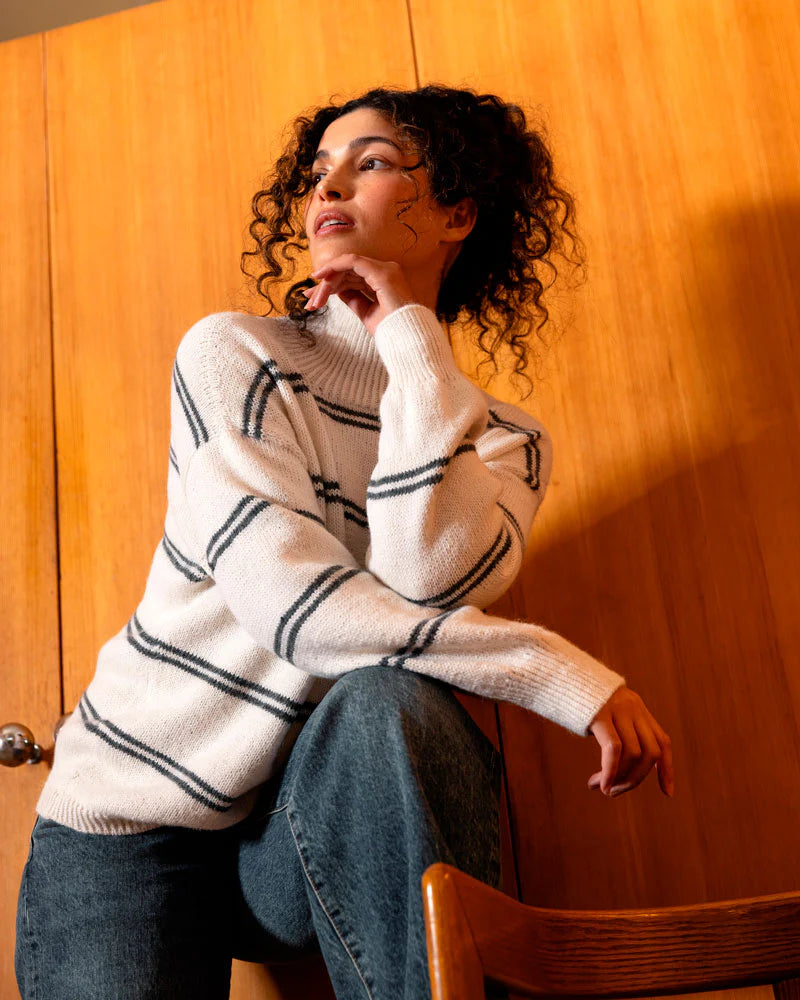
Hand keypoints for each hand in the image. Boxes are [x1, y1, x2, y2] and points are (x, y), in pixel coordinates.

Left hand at [301, 254, 416, 335]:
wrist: (406, 338)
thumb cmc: (391, 329)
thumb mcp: (366, 312)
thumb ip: (353, 298)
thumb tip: (336, 290)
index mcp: (384, 280)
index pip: (353, 277)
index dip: (332, 284)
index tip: (314, 297)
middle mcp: (386, 270)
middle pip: (347, 272)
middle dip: (325, 285)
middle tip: (307, 299)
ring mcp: (385, 269)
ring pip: (346, 268)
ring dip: (327, 283)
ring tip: (313, 301)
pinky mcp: (381, 272)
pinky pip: (352, 262)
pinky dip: (335, 267)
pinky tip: (321, 277)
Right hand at [587, 686, 673, 797]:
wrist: (558, 671)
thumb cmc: (576, 697)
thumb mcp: (603, 711)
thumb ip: (615, 728)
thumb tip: (620, 763)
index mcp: (636, 708)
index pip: (662, 741)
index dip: (667, 769)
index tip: (667, 792)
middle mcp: (632, 708)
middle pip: (651, 753)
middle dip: (635, 779)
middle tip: (614, 791)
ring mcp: (617, 710)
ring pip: (634, 754)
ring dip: (619, 779)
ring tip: (602, 787)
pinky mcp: (599, 714)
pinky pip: (613, 749)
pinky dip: (610, 772)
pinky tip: (600, 783)